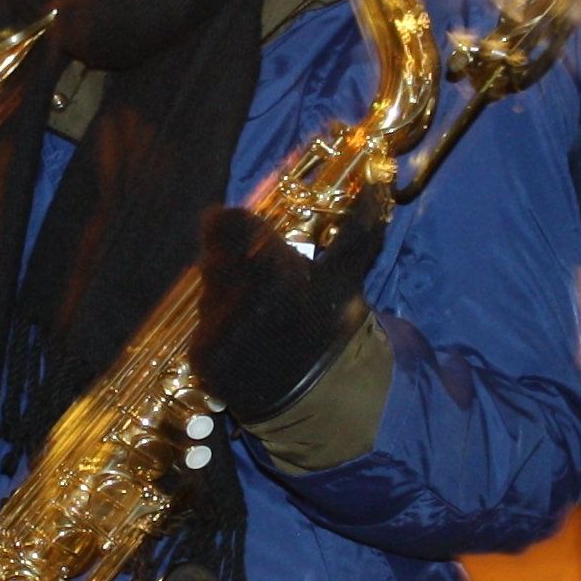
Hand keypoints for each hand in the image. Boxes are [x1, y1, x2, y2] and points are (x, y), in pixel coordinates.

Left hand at [189, 192, 388, 428]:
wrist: (322, 397)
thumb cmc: (333, 327)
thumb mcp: (345, 274)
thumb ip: (356, 226)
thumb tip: (379, 183)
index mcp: (268, 268)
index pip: (223, 222)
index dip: (235, 225)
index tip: (248, 234)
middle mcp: (234, 296)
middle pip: (213, 255)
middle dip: (233, 261)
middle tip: (259, 278)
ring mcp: (213, 328)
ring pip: (207, 291)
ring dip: (225, 295)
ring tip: (256, 315)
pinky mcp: (201, 357)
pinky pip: (202, 327)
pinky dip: (220, 329)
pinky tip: (245, 340)